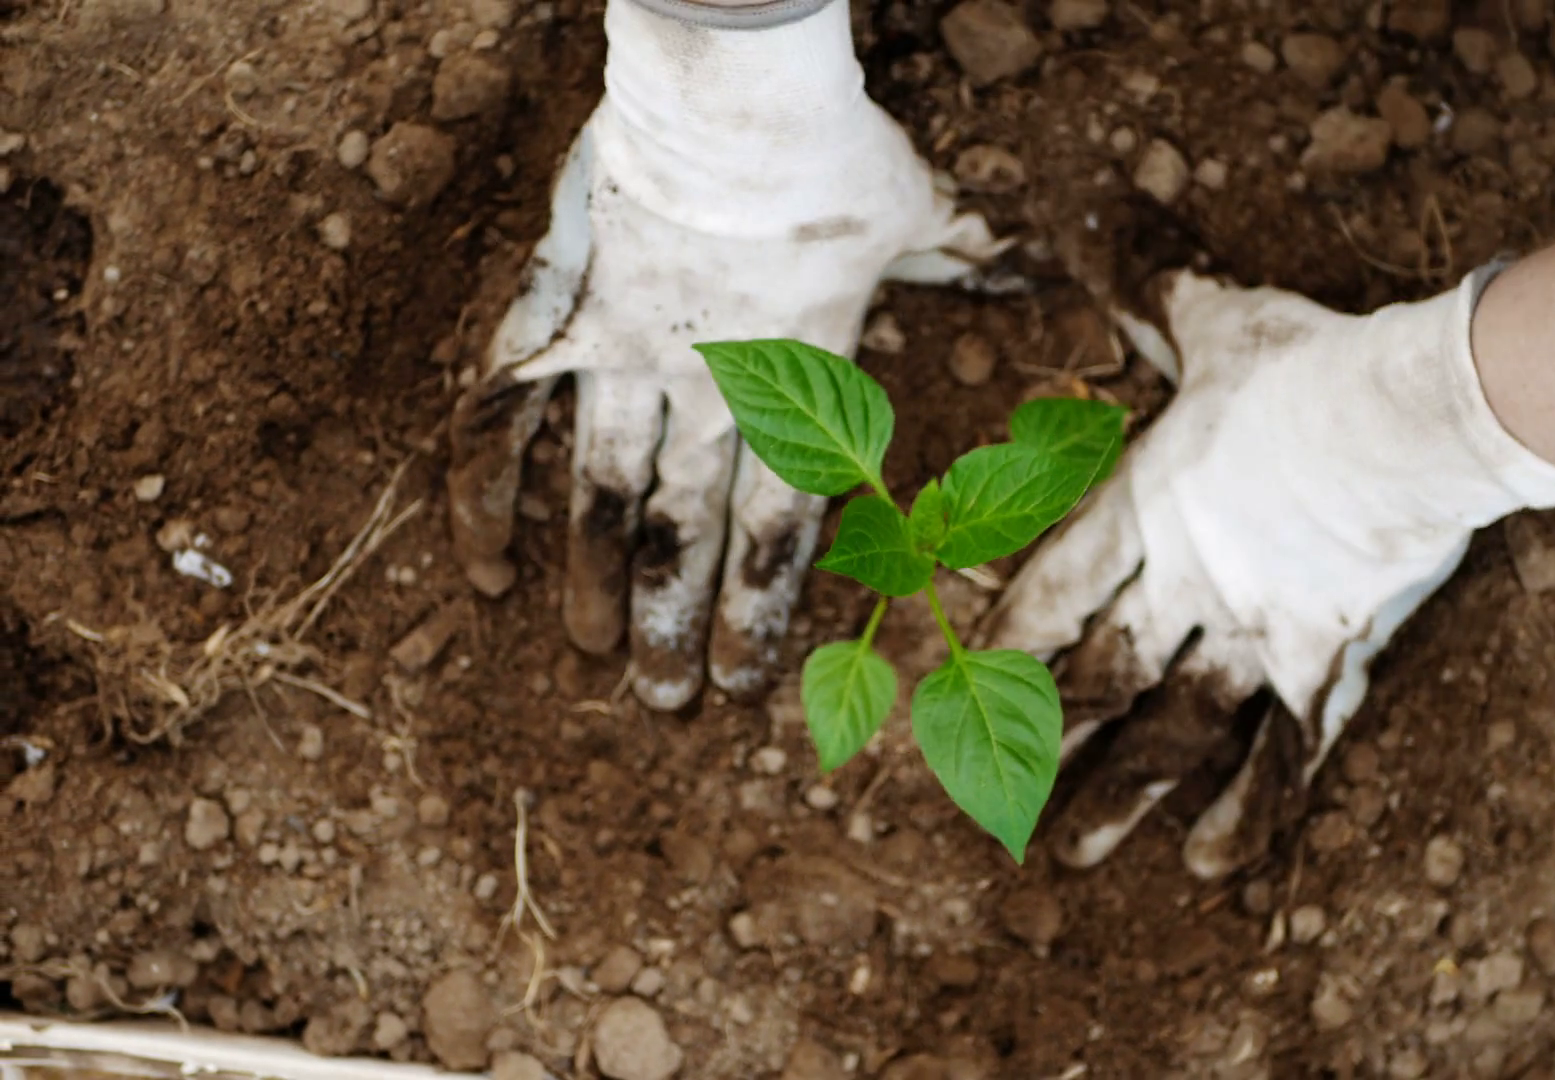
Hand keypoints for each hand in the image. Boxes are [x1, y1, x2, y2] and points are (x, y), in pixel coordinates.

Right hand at [448, 0, 1000, 707]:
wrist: (732, 106)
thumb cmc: (838, 161)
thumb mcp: (924, 214)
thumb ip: (975, 258)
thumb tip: (1052, 272)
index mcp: (798, 393)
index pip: (777, 531)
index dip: (754, 610)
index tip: (736, 681)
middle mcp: (709, 395)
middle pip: (687, 532)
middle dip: (672, 621)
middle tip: (661, 698)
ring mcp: (622, 359)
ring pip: (604, 494)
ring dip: (596, 577)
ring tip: (589, 648)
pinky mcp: (557, 317)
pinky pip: (504, 418)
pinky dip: (487, 493)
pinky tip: (483, 566)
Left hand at [984, 269, 1554, 877]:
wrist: (1426, 409)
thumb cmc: (1315, 361)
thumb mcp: (1220, 320)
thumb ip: (1153, 290)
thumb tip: (1102, 225)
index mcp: (1148, 503)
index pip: (1052, 585)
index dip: (1004, 636)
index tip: (959, 679)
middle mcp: (1188, 580)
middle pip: (1098, 676)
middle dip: (1046, 738)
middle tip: (997, 790)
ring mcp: (1256, 630)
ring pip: (1173, 732)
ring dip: (1123, 797)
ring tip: (1076, 854)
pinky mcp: (1326, 660)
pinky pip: (1282, 755)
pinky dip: (1249, 814)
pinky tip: (1214, 866)